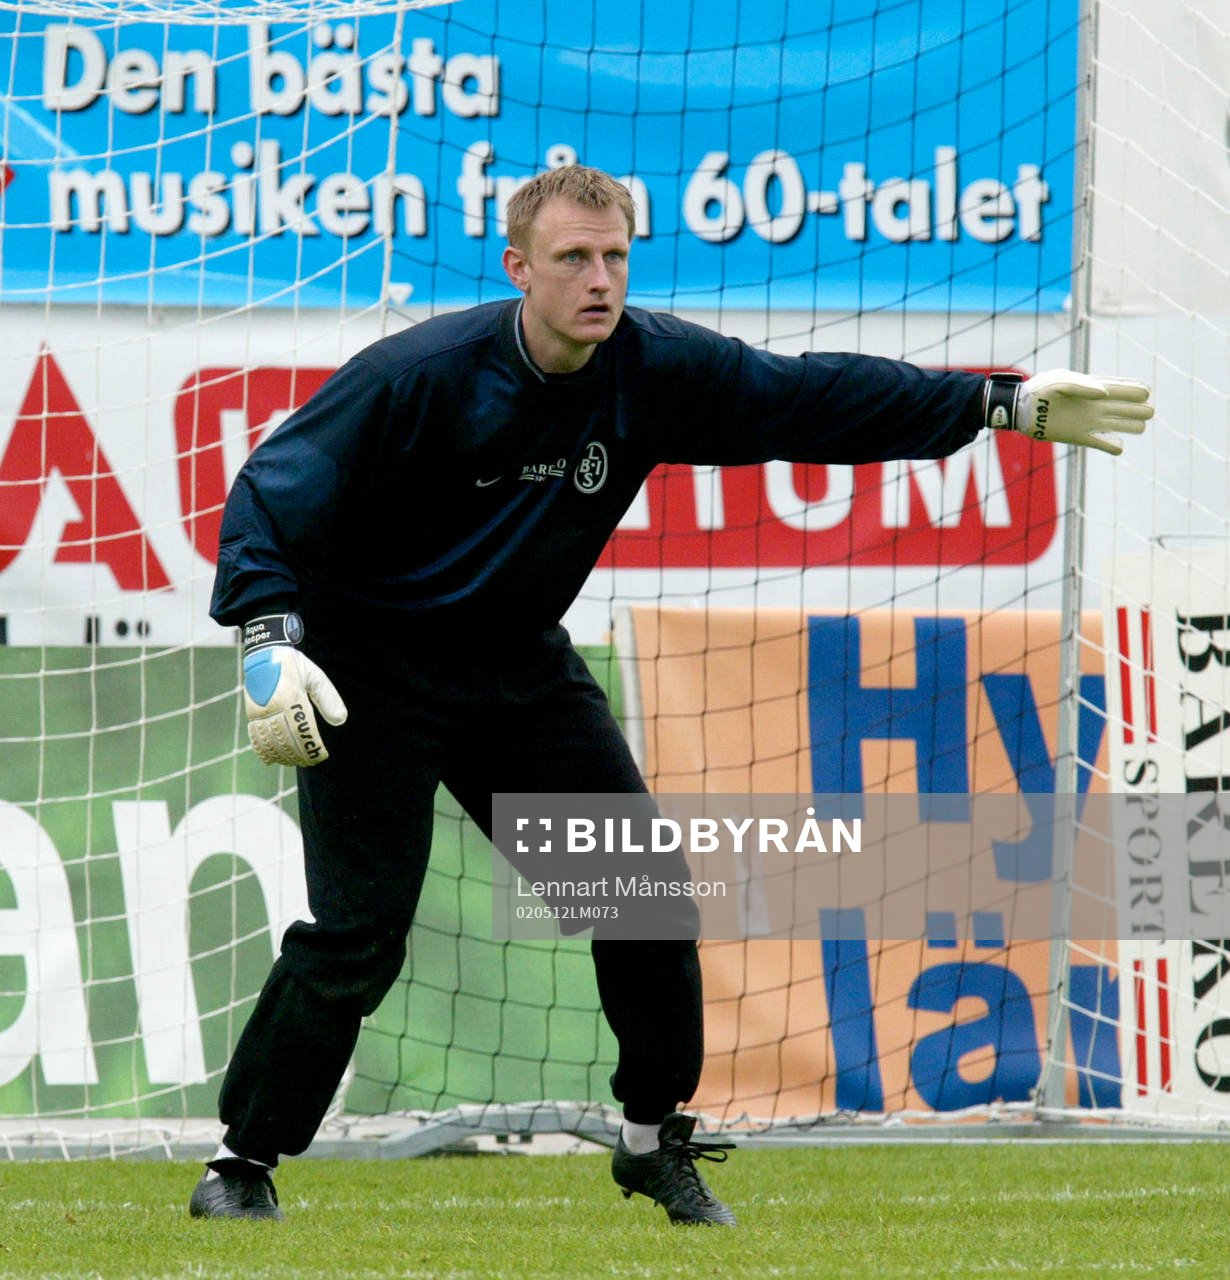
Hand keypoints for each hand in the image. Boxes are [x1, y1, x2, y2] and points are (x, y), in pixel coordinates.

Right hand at [241, 615, 347, 765]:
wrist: (264, 652)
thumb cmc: (294, 664)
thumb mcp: (315, 676)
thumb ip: (328, 698)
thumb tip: (340, 720)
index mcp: (290, 697)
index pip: (303, 729)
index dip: (312, 746)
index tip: (321, 755)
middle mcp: (272, 706)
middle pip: (286, 739)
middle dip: (299, 754)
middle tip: (310, 761)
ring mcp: (259, 711)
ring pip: (270, 741)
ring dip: (283, 755)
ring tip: (295, 762)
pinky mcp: (251, 713)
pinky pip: (255, 736)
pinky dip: (263, 750)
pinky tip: (271, 760)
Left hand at [987, 369, 1153, 455]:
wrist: (1022, 409)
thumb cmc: (1040, 390)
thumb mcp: (1059, 381)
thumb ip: (1082, 385)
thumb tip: (1104, 394)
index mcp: (1091, 388)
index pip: (1119, 388)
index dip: (1134, 390)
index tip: (1147, 391)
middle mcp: (1093, 405)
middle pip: (1123, 407)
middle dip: (1137, 409)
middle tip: (1149, 411)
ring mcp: (1087, 421)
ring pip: (1116, 424)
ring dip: (1129, 425)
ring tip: (1141, 426)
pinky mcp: (1079, 436)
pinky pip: (1100, 442)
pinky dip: (1110, 445)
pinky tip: (1120, 447)